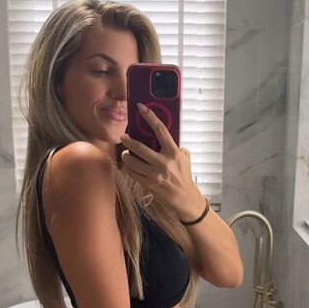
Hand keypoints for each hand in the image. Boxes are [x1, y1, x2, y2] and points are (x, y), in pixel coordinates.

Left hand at [120, 104, 204, 218]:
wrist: (185, 199)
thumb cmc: (184, 176)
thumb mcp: (184, 158)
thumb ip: (175, 147)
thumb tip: (162, 135)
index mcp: (174, 152)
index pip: (160, 130)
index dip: (150, 117)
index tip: (141, 108)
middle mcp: (164, 163)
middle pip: (140, 147)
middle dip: (128, 141)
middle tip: (123, 137)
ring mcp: (155, 175)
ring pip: (132, 162)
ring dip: (126, 156)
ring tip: (126, 154)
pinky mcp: (149, 185)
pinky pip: (133, 173)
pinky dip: (129, 168)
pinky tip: (130, 166)